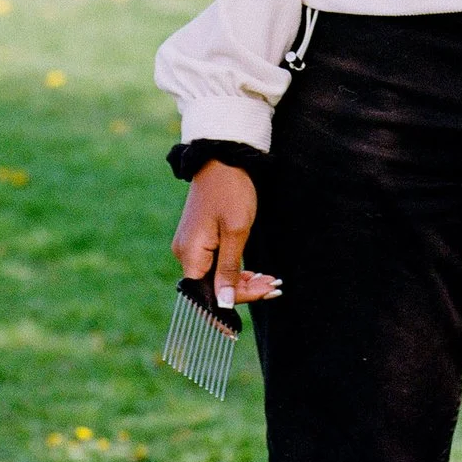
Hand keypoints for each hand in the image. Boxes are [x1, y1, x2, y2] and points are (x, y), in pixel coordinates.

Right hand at [170, 160, 282, 309]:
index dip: (235, 301)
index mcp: (191, 255)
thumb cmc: (231, 191)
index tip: (263, 296)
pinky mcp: (200, 238)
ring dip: (244, 281)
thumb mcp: (236, 231)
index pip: (209, 294)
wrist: (223, 157)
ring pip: (217, 276)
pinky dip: (236, 269)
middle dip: (245, 290)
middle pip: (213, 287)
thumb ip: (228, 270)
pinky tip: (255, 273)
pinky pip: (216, 263)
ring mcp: (192, 246)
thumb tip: (223, 303)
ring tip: (271, 281)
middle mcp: (186, 254)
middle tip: (274, 286)